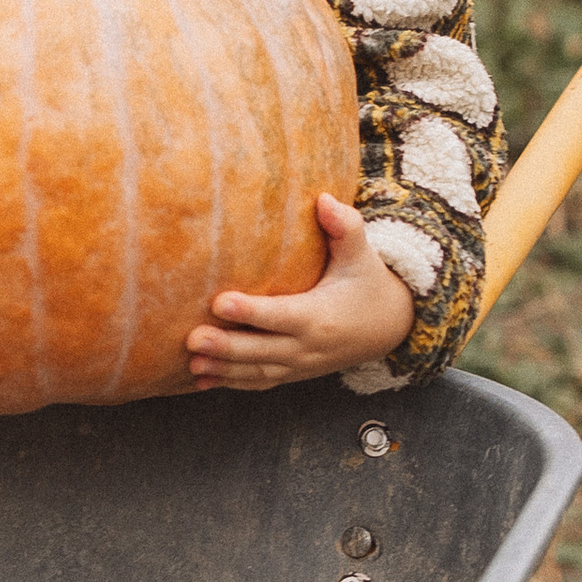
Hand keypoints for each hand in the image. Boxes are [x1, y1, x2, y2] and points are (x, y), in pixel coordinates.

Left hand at [186, 193, 416, 393]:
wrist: (390, 326)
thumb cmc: (367, 282)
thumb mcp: (361, 254)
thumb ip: (345, 227)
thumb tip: (325, 199)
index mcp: (322, 315)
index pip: (282, 315)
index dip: (251, 311)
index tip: (220, 301)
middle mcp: (310, 346)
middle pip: (264, 350)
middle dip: (228, 347)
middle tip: (192, 338)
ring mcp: (301, 364)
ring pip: (258, 371)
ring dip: (223, 369)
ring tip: (191, 362)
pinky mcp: (294, 372)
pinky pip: (261, 382)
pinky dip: (232, 383)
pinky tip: (201, 380)